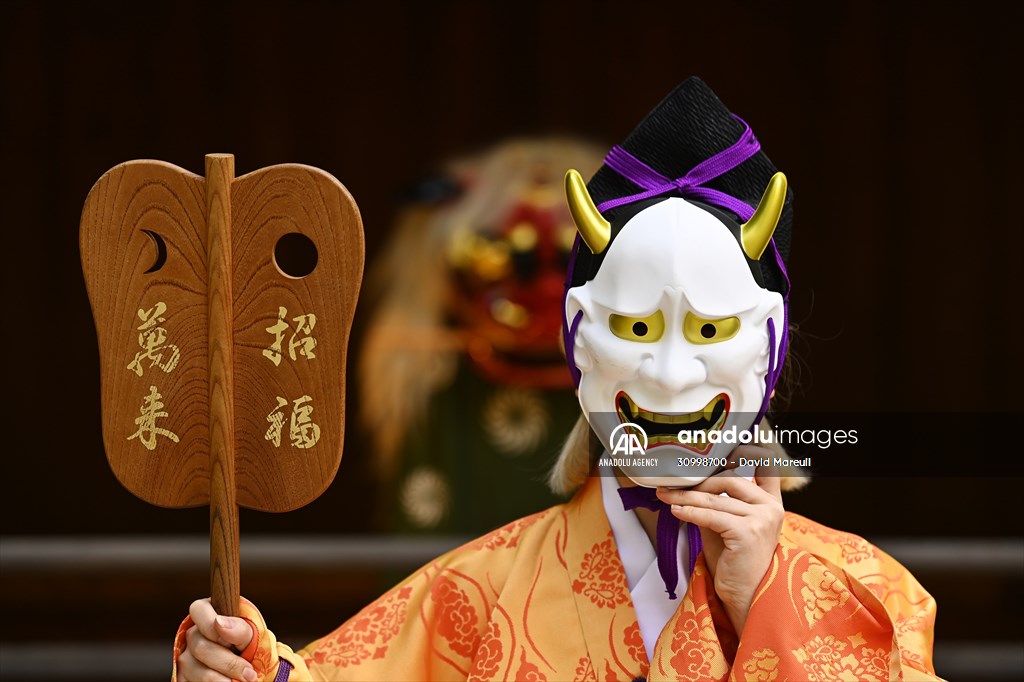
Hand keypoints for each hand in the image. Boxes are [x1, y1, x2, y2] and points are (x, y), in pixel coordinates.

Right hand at [177, 598, 257, 681]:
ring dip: (222, 679)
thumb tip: (219, 622)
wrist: (249, 669)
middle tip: (248, 673)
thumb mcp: (251, 634)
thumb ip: (238, 627)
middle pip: (200, 647)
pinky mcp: (182, 677)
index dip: (213, 626)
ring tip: (242, 681)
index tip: (232, 642)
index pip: (199, 610)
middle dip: (229, 663)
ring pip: (195, 669)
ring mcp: (185, 657)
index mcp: (208, 615)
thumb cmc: (249, 646)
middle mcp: (192, 635)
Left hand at [657, 452, 783, 632]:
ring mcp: (762, 518)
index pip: (765, 464)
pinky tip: (675, 510)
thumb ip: (714, 501)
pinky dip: (690, 511)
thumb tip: (685, 483)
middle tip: (670, 485)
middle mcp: (770, 507)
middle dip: (696, 482)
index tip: (719, 447)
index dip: (746, 449)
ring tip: (664, 496)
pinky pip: (711, 515)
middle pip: (729, 479)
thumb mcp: (724, 524)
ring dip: (684, 497)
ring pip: (715, 498)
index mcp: (770, 502)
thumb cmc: (733, 561)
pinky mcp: (748, 532)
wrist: (744, 596)